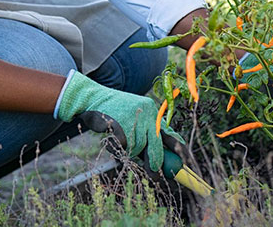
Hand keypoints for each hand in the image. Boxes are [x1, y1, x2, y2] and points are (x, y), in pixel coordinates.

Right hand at [56, 71, 183, 170]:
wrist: (92, 98)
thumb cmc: (114, 110)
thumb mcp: (134, 116)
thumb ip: (147, 132)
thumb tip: (159, 158)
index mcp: (151, 110)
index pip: (167, 132)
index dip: (175, 148)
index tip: (181, 162)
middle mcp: (146, 112)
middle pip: (155, 144)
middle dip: (154, 161)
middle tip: (155, 174)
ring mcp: (133, 117)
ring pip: (137, 147)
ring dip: (129, 151)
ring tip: (118, 142)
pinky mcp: (121, 124)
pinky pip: (123, 146)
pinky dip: (116, 147)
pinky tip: (110, 138)